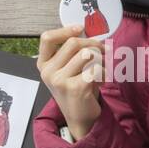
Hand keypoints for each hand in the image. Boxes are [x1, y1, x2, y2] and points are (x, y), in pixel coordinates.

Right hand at [36, 23, 104, 140]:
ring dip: (100, 60)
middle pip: (73, 43)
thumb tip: (88, 31)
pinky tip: (101, 81)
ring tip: (101, 69)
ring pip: (87, 54)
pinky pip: (96, 68)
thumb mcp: (68, 69)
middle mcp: (48, 72)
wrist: (80, 118)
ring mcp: (60, 80)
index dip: (65, 30)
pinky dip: (104, 73)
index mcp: (44, 64)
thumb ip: (72, 52)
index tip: (81, 29)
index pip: (47, 38)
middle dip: (93, 44)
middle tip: (104, 50)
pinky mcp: (75, 88)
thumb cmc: (76, 89)